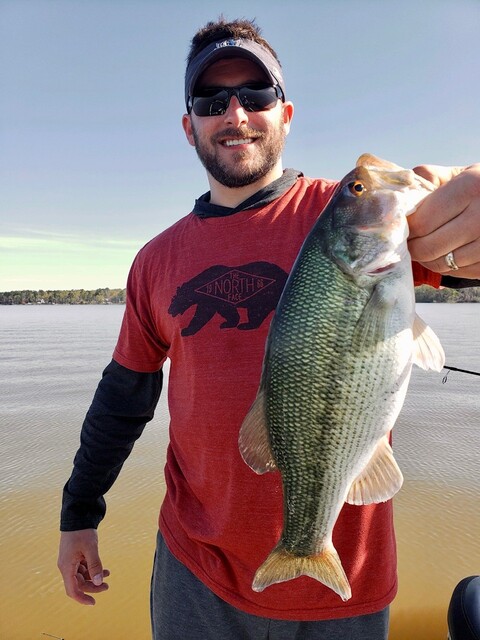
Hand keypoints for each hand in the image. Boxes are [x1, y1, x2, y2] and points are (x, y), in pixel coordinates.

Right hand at [57, 529, 109, 604]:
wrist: (77, 515)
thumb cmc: (82, 531)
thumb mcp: (90, 548)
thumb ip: (95, 565)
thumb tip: (99, 582)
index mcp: (66, 567)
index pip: (72, 590)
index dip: (82, 598)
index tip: (93, 602)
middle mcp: (66, 566)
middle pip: (79, 583)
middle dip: (93, 586)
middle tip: (107, 586)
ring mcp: (70, 561)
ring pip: (82, 576)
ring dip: (94, 577)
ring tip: (108, 574)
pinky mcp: (75, 556)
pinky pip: (83, 568)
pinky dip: (93, 569)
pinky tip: (104, 569)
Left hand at [408, 163, 479, 278]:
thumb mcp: (460, 174)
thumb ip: (429, 178)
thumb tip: (401, 197)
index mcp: (470, 188)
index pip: (422, 222)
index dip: (407, 229)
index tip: (404, 227)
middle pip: (428, 247)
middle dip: (413, 247)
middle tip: (410, 241)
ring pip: (442, 264)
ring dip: (427, 259)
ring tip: (426, 246)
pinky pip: (459, 273)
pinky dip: (447, 266)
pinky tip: (447, 253)